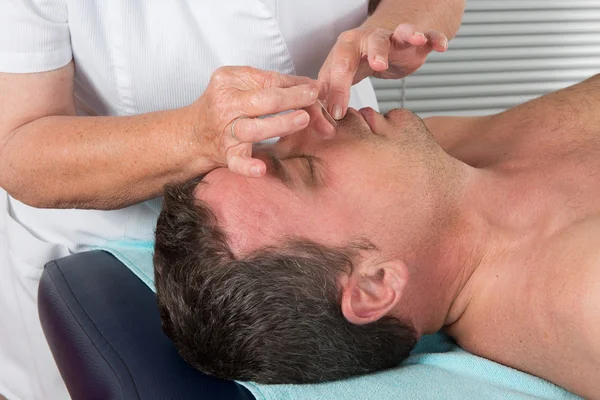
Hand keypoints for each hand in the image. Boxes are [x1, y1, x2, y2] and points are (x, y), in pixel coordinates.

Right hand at [188, 66, 322, 176]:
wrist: (191, 134)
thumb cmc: (226, 107)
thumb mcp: (243, 86)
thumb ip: (275, 84)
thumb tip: (312, 86)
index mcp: (229, 80)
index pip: (269, 79)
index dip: (295, 85)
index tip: (316, 90)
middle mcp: (225, 104)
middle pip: (263, 100)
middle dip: (292, 98)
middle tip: (313, 98)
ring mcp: (225, 130)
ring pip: (254, 128)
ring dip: (280, 124)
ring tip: (303, 120)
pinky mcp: (225, 153)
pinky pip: (236, 161)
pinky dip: (248, 166)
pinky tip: (261, 169)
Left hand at [319, 23, 447, 119]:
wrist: (375, 51)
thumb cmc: (352, 66)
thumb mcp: (335, 81)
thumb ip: (328, 99)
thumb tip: (319, 124)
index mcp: (345, 49)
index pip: (339, 68)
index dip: (338, 91)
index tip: (338, 113)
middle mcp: (368, 39)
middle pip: (370, 42)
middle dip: (375, 52)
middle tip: (378, 65)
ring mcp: (392, 38)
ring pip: (399, 34)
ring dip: (407, 35)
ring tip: (415, 39)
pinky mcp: (412, 43)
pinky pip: (426, 36)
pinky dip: (433, 38)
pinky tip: (441, 46)